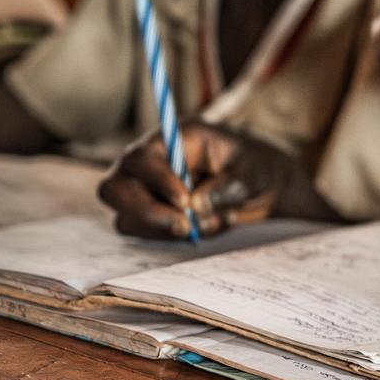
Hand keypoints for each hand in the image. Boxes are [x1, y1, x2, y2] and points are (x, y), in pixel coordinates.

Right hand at [98, 123, 295, 239]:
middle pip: (114, 189)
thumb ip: (226, 186)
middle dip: (146, 212)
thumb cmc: (257, 169)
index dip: (157, 181)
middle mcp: (149, 164)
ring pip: (126, 218)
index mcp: (171, 140)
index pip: (140, 158)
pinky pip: (144, 235)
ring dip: (163, 230)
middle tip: (185, 226)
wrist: (265, 190)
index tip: (185, 202)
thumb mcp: (252, 172)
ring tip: (211, 223)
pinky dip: (173, 239)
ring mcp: (145, 191)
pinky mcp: (151, 216)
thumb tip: (196, 205)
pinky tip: (207, 227)